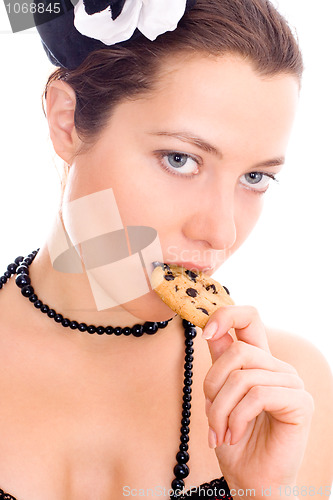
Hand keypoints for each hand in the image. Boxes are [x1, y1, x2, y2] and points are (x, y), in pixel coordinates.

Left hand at [202, 305, 313, 498]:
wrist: (252, 481)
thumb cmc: (234, 440)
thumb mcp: (218, 397)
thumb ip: (220, 365)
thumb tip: (209, 330)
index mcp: (257, 360)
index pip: (248, 317)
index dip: (225, 315)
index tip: (205, 332)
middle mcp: (275, 366)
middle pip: (238, 349)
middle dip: (213, 383)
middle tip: (210, 414)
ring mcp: (291, 383)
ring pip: (243, 376)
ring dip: (221, 409)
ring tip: (220, 432)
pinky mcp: (300, 403)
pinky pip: (257, 396)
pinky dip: (237, 418)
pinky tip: (234, 435)